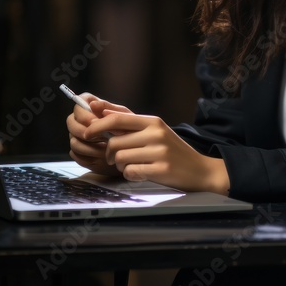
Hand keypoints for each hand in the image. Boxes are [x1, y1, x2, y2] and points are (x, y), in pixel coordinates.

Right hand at [67, 94, 130, 176]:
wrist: (131, 148)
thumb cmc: (127, 128)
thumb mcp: (122, 115)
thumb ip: (109, 108)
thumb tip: (93, 104)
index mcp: (89, 108)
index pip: (78, 106)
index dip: (84, 115)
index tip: (95, 122)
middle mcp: (79, 121)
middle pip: (70, 123)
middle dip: (86, 132)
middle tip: (102, 137)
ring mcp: (76, 137)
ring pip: (74, 141)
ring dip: (91, 147)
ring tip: (107, 149)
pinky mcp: (78, 152)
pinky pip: (76, 155)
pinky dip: (90, 157)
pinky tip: (102, 157)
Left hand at [83, 108, 230, 194]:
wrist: (199, 169)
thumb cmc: (172, 150)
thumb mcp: (154, 131)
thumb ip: (130, 122)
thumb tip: (101, 111)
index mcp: (152, 121)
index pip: (117, 119)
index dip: (97, 126)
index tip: (87, 133)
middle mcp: (155, 133)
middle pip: (115, 142)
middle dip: (109, 154)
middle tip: (114, 159)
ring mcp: (159, 151)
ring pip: (120, 158)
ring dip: (120, 166)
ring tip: (131, 166)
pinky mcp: (161, 169)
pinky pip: (130, 172)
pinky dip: (130, 175)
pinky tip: (140, 173)